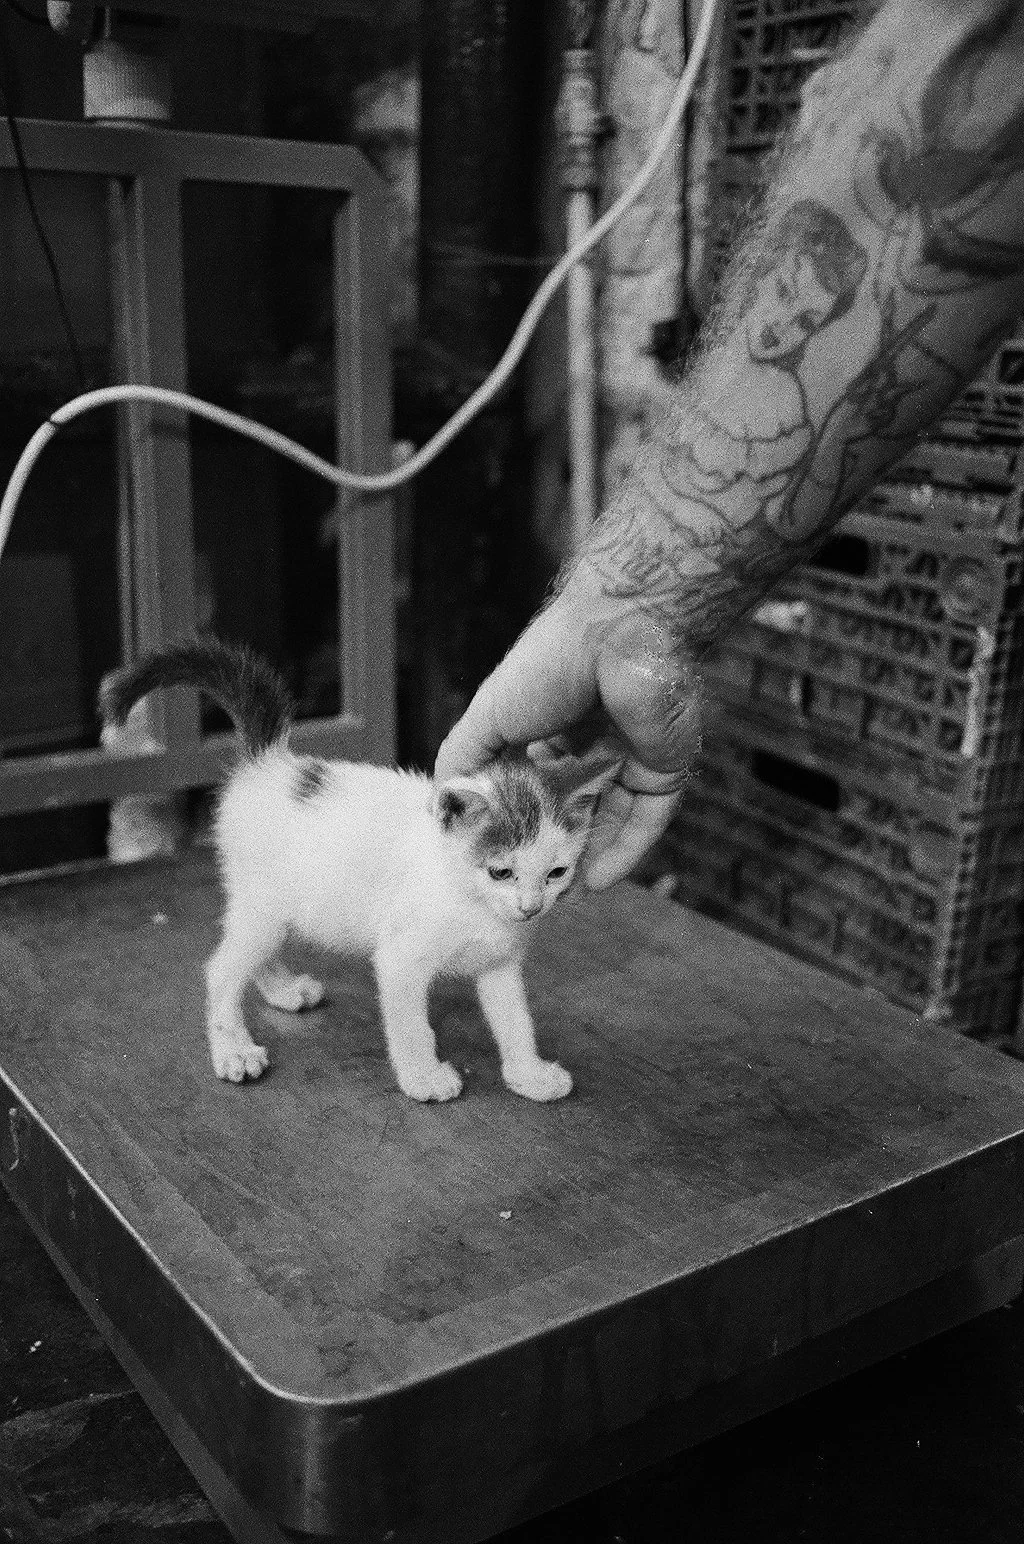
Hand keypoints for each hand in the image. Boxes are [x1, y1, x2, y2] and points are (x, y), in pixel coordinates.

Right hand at [433, 560, 702, 887]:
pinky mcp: (663, 768)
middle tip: (534, 889)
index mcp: (550, 730)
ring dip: (587, 860)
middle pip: (572, 810)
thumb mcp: (489, 716)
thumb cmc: (548, 665)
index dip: (518, 824)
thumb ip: (464, 758)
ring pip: (609, 821)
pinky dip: (624, 851)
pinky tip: (599, 879)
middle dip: (553, 850)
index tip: (502, 860)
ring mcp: (629, 759)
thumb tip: (438, 804)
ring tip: (564, 898)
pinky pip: (646, 819)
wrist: (617, 633)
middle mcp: (590, 747)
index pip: (534, 788)